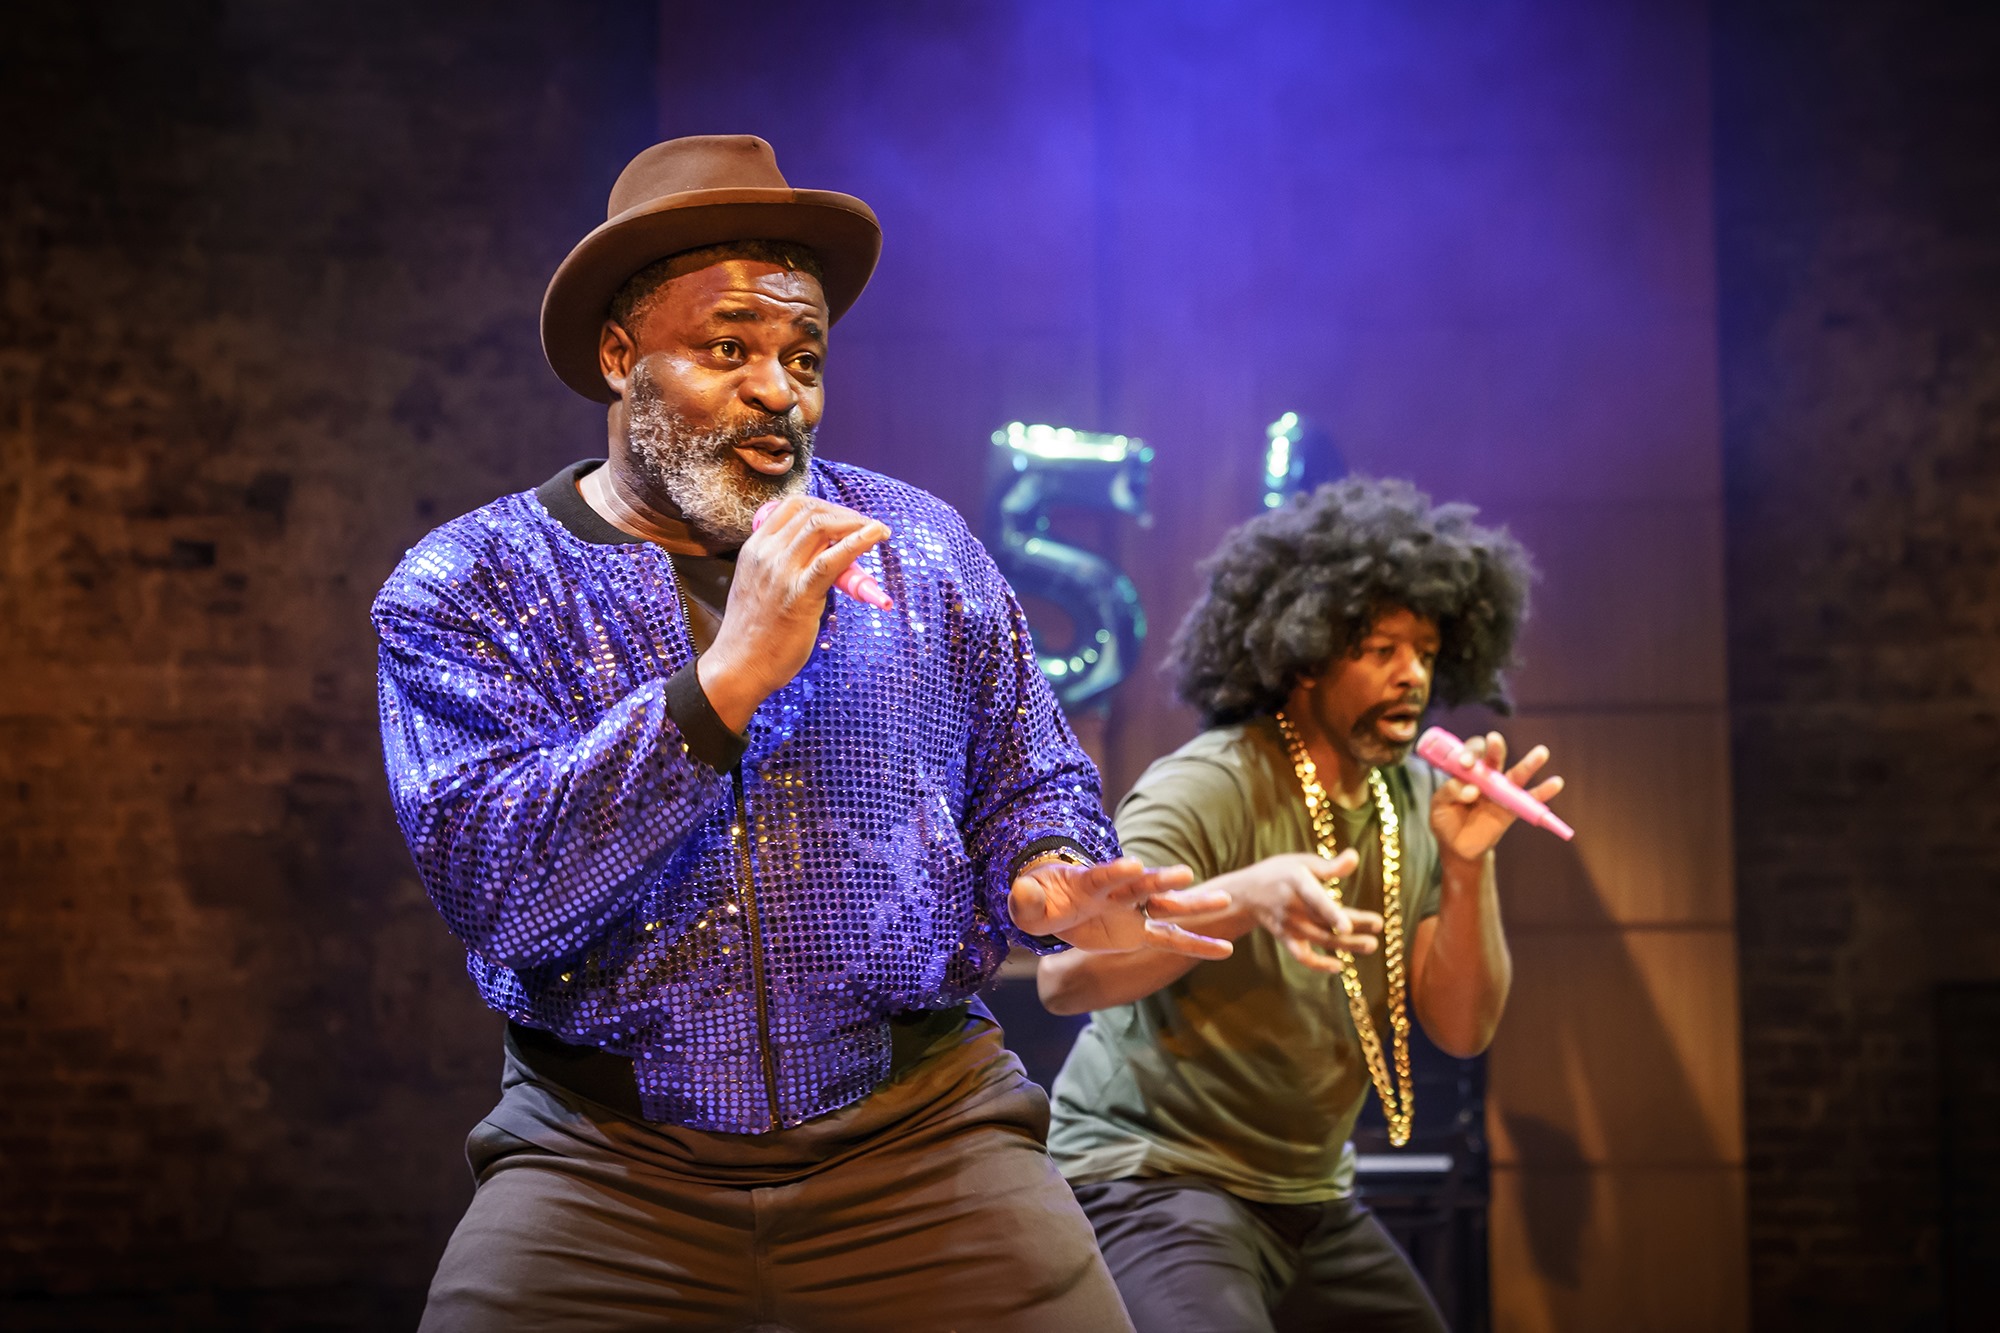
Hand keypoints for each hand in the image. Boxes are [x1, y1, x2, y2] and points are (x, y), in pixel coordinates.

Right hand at [697, 495, 889, 729]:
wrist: (739, 666)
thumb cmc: (753, 633)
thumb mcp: (758, 586)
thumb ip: (779, 566)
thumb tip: (816, 557)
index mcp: (754, 549)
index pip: (792, 506)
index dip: (825, 506)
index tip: (845, 518)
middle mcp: (766, 554)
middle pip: (812, 513)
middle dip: (846, 514)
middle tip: (868, 526)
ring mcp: (781, 572)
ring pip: (822, 527)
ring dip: (856, 524)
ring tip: (878, 532)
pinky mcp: (799, 594)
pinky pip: (832, 560)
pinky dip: (858, 541)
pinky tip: (876, 535)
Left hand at [1008, 856, 1233, 957]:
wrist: (1055, 908)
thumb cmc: (1040, 901)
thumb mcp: (1026, 904)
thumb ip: (1026, 900)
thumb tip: (1021, 892)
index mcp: (1087, 882)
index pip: (1102, 875)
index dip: (1116, 871)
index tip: (1133, 865)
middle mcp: (1116, 893)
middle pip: (1141, 885)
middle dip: (1160, 880)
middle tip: (1185, 874)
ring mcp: (1132, 911)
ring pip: (1166, 907)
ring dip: (1192, 904)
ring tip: (1224, 900)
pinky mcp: (1139, 932)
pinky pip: (1171, 939)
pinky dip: (1196, 945)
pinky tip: (1225, 950)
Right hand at [1186, 852, 1383, 973]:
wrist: (1248, 893)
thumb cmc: (1280, 873)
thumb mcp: (1302, 862)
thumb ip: (1330, 866)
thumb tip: (1355, 857)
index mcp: (1297, 883)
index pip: (1316, 900)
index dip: (1332, 914)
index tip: (1348, 926)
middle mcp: (1292, 907)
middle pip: (1325, 921)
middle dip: (1353, 926)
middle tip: (1378, 925)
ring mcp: (1288, 926)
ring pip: (1320, 940)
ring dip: (1346, 945)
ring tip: (1371, 944)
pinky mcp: (1286, 939)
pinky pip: (1302, 957)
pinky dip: (1319, 965)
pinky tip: (1339, 966)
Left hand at [1429, 732, 1564, 863]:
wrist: (1457, 847)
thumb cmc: (1446, 820)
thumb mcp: (1439, 805)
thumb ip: (1450, 792)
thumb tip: (1472, 790)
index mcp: (1465, 771)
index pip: (1470, 753)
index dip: (1469, 754)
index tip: (1465, 764)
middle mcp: (1485, 776)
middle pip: (1493, 757)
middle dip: (1494, 748)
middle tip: (1494, 740)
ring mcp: (1500, 791)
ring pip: (1516, 774)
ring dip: (1529, 763)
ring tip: (1542, 752)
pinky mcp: (1512, 808)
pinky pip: (1529, 799)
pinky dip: (1543, 792)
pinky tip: (1556, 783)